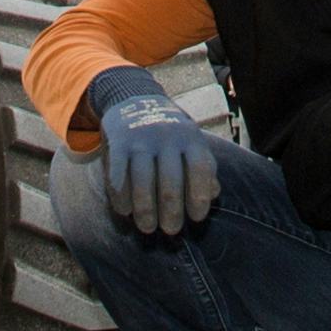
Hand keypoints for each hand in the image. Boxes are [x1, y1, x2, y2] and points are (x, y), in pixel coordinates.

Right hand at [87, 66, 219, 236]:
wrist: (135, 100)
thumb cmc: (170, 136)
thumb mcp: (192, 143)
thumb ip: (204, 168)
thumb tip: (213, 195)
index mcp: (190, 138)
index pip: (200, 169)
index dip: (199, 197)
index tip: (196, 218)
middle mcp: (166, 137)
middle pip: (170, 181)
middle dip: (171, 212)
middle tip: (171, 230)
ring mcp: (140, 139)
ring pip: (142, 181)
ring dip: (145, 210)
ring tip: (148, 228)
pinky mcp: (118, 143)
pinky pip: (117, 176)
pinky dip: (121, 198)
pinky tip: (125, 212)